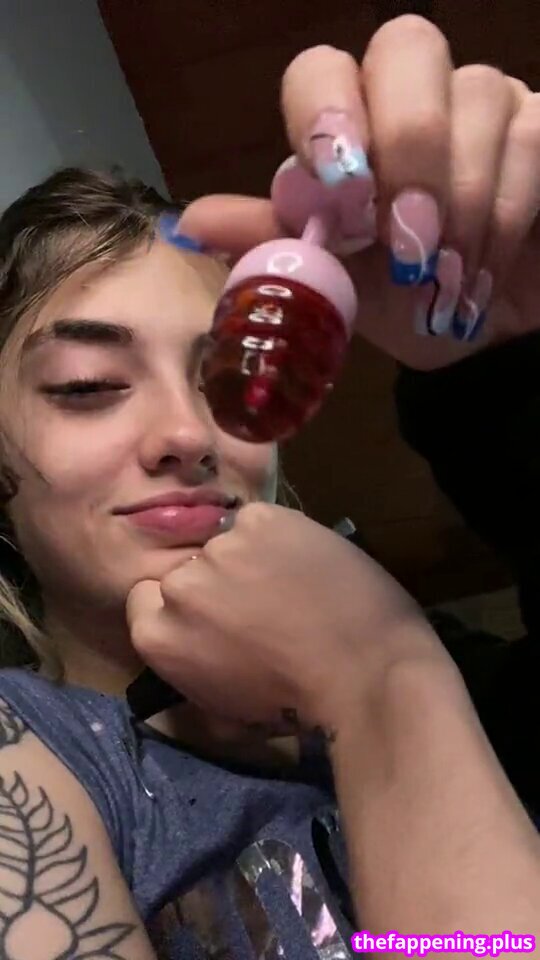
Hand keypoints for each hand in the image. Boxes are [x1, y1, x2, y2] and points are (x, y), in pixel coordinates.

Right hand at [126, 504, 438, 730]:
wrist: (363, 669)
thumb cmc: (297, 705)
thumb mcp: (226, 713)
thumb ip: (193, 676)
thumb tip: (196, 660)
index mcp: (157, 637)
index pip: (146, 600)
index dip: (180, 608)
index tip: (214, 619)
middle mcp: (179, 587)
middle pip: (187, 570)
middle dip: (215, 585)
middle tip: (260, 605)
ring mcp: (221, 547)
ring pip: (226, 543)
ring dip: (250, 559)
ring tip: (292, 583)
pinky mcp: (261, 518)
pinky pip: (260, 521)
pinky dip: (279, 537)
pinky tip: (307, 562)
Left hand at [179, 15, 539, 370]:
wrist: (482, 339)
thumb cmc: (403, 305)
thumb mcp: (334, 284)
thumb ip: (272, 245)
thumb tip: (189, 223)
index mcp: (348, 126)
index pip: (322, 70)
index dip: (330, 117)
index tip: (343, 197)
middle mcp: (411, 93)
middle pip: (407, 45)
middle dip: (407, 146)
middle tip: (406, 236)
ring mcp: (482, 100)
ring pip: (478, 96)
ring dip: (461, 204)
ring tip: (445, 283)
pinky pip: (531, 137)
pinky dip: (505, 216)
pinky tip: (481, 275)